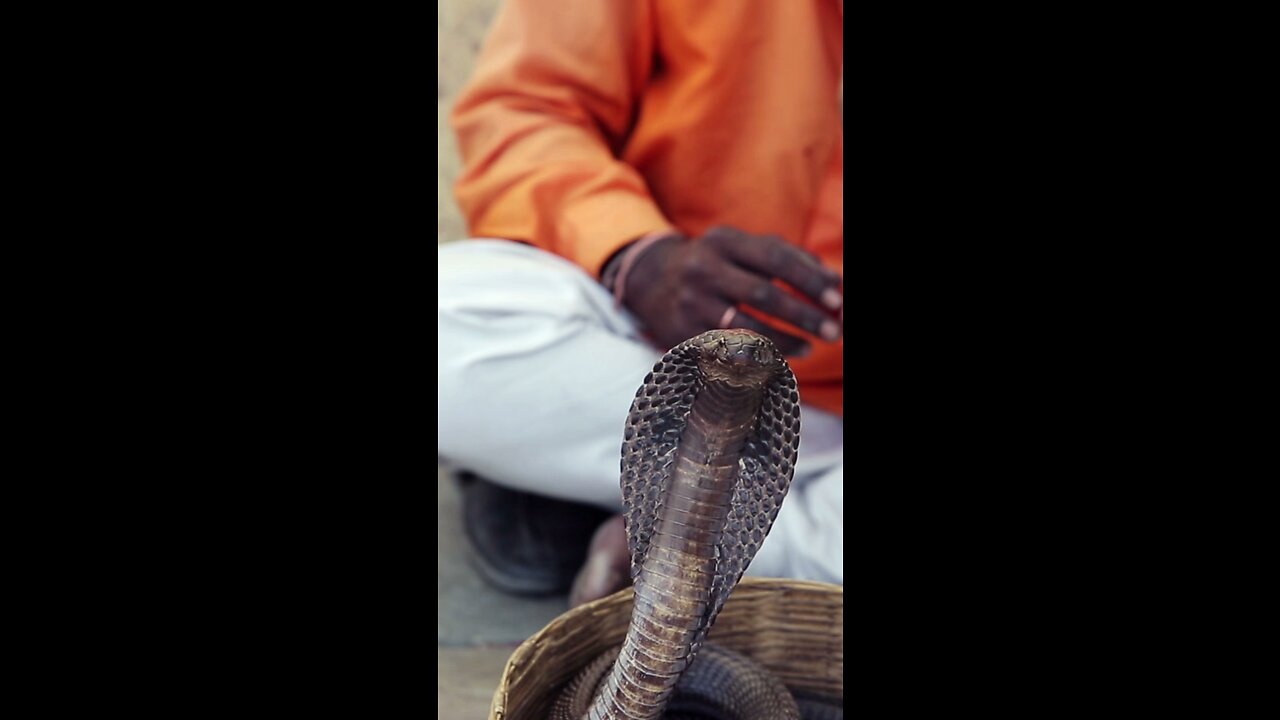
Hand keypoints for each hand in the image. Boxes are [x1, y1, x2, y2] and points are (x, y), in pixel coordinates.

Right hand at [620, 226, 842, 354]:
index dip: (808, 280)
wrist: (650, 279)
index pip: (774, 258)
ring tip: (810, 348)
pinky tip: (778, 361)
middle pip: (762, 294)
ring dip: (784, 341)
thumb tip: (833, 281)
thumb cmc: (715, 262)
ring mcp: (691, 303)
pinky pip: (726, 351)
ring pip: (745, 327)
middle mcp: (704, 269)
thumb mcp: (742, 247)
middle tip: (833, 331)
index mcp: (724, 241)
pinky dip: (756, 358)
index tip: (837, 299)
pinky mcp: (682, 332)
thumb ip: (788, 257)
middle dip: (803, 315)